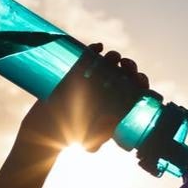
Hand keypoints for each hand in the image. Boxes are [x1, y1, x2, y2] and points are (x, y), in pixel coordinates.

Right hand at [13, 42, 149, 155]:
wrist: (46, 129)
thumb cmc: (72, 136)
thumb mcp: (90, 140)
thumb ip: (101, 135)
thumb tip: (113, 123)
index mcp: (117, 104)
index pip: (136, 90)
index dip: (141, 83)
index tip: (138, 79)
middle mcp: (108, 90)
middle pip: (125, 74)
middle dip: (130, 67)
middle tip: (126, 65)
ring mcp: (93, 80)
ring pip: (109, 63)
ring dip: (114, 57)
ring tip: (113, 57)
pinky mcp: (76, 72)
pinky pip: (88, 57)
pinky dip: (94, 49)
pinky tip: (98, 47)